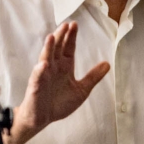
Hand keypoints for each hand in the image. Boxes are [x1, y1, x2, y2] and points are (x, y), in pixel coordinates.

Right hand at [8, 22, 109, 143]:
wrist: (43, 119)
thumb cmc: (59, 103)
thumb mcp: (81, 90)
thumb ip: (93, 77)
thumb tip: (107, 64)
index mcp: (64, 67)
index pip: (68, 48)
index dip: (71, 37)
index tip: (74, 24)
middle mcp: (53, 67)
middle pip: (56, 48)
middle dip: (60, 37)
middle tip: (65, 25)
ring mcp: (43, 76)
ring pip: (45, 58)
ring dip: (48, 48)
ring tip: (51, 36)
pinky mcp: (35, 87)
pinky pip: (37, 78)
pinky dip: (40, 71)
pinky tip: (43, 64)